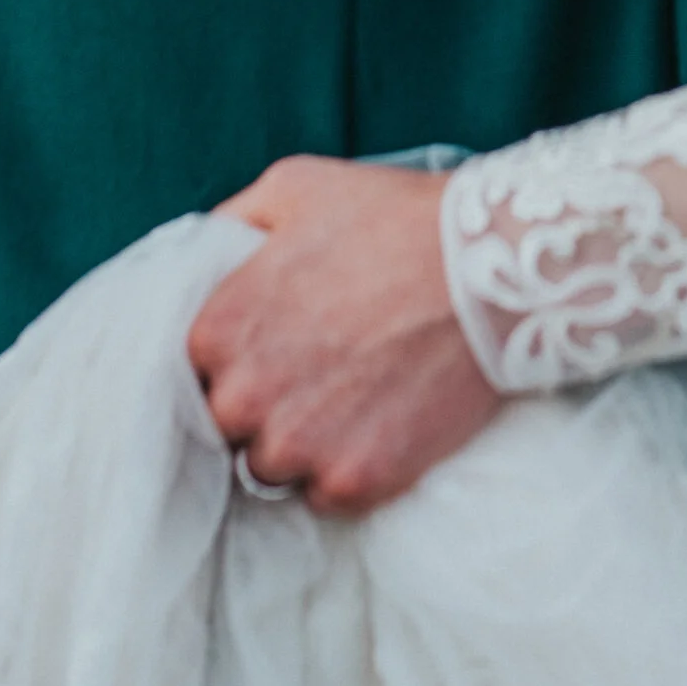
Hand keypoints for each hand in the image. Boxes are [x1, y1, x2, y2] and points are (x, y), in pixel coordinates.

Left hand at [188, 156, 500, 511]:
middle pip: (226, 428)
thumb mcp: (294, 186)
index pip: (194, 371)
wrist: (491, 267)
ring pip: (270, 470)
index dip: (237, 357)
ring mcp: (299, 445)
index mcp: (218, 329)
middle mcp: (245, 396)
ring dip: (299, 445)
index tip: (277, 341)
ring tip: (348, 402)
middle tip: (315, 372)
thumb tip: (200, 258)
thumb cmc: (392, 217)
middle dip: (262, 404)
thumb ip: (230, 224)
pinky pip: (324, 499)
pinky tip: (377, 425)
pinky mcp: (356, 480)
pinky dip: (345, 470)